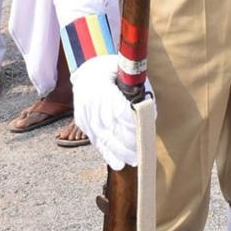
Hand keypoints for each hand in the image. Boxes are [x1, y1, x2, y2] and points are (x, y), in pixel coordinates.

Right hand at [71, 55, 154, 169]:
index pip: (119, 111)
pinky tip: (117, 162)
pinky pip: (94, 139)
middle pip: (110, 127)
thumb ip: (140, 91)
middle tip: (141, 152)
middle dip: (127, 143)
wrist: (89, 68)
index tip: (143, 134)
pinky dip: (106, 152)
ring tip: (133, 159)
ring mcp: (84, 112)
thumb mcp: (128, 73)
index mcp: (102, 85)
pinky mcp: (81, 120)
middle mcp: (90, 100)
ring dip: (119, 151)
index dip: (132, 125)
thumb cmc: (114, 70)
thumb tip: (148, 115)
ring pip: (102, 136)